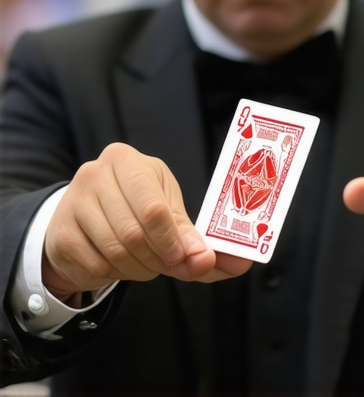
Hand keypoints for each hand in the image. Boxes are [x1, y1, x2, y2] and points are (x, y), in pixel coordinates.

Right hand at [43, 143, 251, 301]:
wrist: (87, 214)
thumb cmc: (136, 205)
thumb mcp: (168, 208)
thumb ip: (197, 237)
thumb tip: (231, 262)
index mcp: (127, 161)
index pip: (153, 207)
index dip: (173, 239)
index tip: (189, 260)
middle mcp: (95, 174)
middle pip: (134, 233)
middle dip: (161, 258)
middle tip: (173, 266)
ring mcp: (73, 203)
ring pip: (116, 253)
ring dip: (141, 268)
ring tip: (148, 262)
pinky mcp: (60, 234)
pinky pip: (96, 267)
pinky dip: (117, 275)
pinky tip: (121, 263)